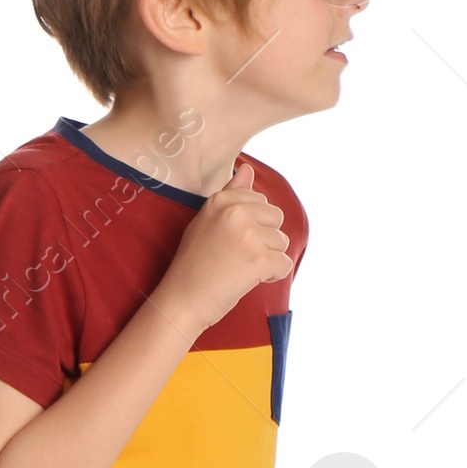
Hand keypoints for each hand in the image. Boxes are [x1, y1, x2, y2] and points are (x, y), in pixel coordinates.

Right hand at [156, 161, 290, 334]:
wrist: (182, 299)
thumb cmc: (194, 264)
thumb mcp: (207, 221)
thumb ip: (231, 194)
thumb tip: (248, 168)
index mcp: (221, 200)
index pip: (259, 201)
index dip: (252, 225)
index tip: (231, 241)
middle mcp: (235, 212)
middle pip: (276, 218)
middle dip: (264, 239)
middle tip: (237, 256)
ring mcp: (248, 235)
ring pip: (282, 242)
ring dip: (268, 259)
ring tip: (240, 268)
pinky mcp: (259, 259)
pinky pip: (284, 264)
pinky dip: (273, 276)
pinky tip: (250, 279)